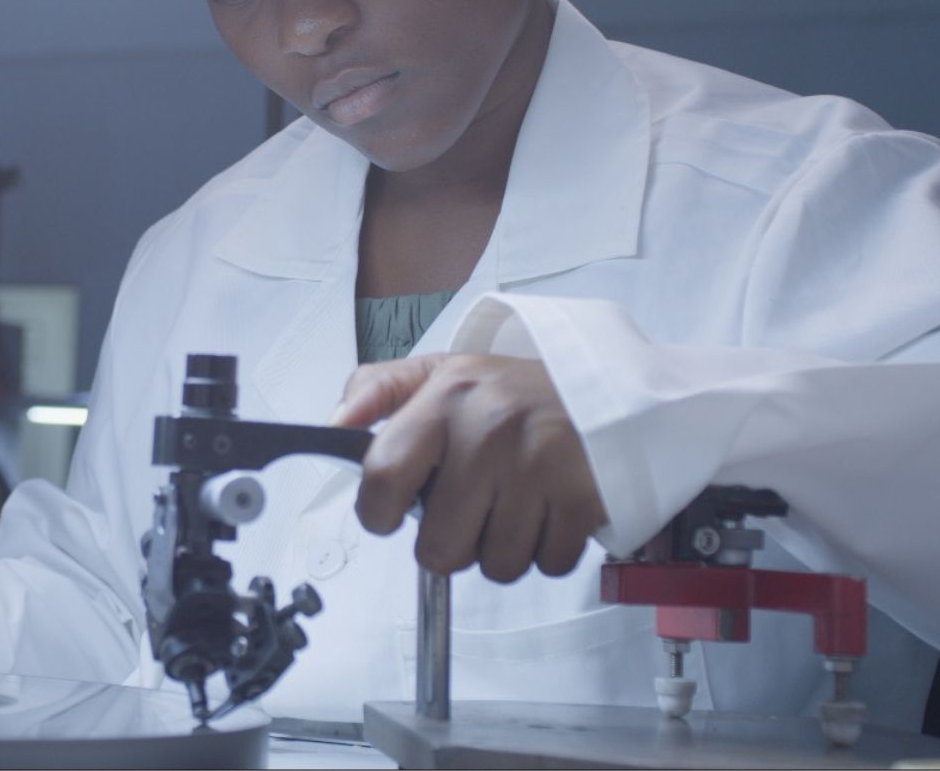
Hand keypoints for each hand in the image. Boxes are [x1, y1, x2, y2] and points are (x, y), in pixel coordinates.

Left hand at [334, 353, 606, 581]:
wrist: (604, 386)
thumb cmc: (510, 393)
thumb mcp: (440, 372)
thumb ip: (377, 391)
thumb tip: (334, 426)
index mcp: (445, 398)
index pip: (382, 480)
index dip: (378, 513)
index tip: (391, 511)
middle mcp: (491, 431)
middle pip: (439, 548)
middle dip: (447, 542)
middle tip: (467, 507)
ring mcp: (540, 468)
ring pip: (495, 566)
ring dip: (499, 548)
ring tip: (511, 503)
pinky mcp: (584, 500)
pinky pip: (546, 565)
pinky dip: (544, 550)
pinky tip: (546, 509)